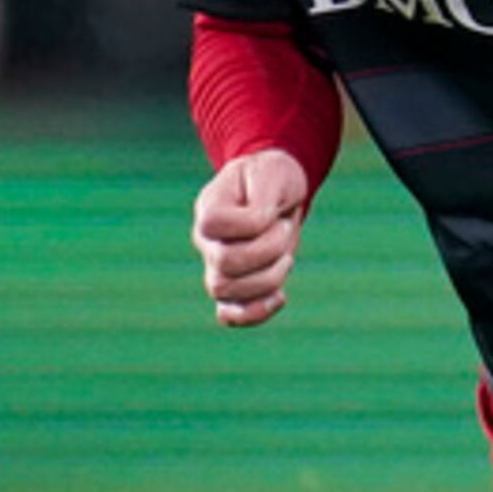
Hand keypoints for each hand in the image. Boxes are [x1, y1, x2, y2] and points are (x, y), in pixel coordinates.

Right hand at [193, 148, 312, 327]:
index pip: (213, 225)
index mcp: (209, 209)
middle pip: (223, 264)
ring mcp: (216, 267)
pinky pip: (229, 315)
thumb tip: (257, 230)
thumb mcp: (272, 176)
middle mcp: (206, 241)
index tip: (272, 212)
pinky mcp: (234, 288)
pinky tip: (280, 297)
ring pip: (226, 293)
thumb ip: (261, 202)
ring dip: (269, 278)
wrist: (278, 193)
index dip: (250, 224)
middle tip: (284, 229)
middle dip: (268, 250)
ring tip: (286, 257)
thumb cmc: (273, 179)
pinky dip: (255, 313)